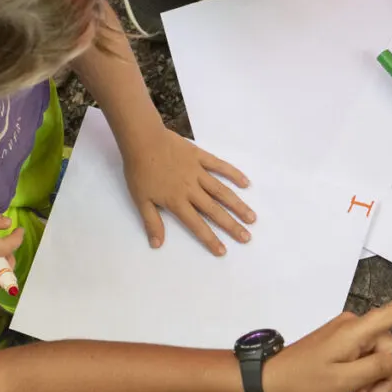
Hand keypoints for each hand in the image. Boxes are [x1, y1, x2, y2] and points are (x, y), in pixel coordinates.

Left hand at [122, 127, 253, 255]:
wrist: (143, 140)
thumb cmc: (139, 171)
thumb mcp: (140, 200)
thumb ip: (151, 222)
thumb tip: (157, 244)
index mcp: (177, 202)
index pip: (197, 225)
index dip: (210, 239)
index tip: (223, 251)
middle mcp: (191, 190)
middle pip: (215, 211)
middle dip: (231, 226)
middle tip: (247, 237)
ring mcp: (198, 172)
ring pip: (222, 191)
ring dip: (238, 205)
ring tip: (252, 217)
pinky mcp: (200, 157)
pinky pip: (220, 166)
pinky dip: (233, 174)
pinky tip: (246, 183)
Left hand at [265, 272, 391, 391]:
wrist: (271, 379)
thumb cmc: (304, 380)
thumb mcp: (345, 380)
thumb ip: (380, 366)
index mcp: (356, 332)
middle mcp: (355, 326)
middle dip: (387, 376)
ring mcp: (348, 333)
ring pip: (381, 356)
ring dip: (376, 379)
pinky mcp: (343, 341)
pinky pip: (367, 356)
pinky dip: (365, 374)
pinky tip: (355, 390)